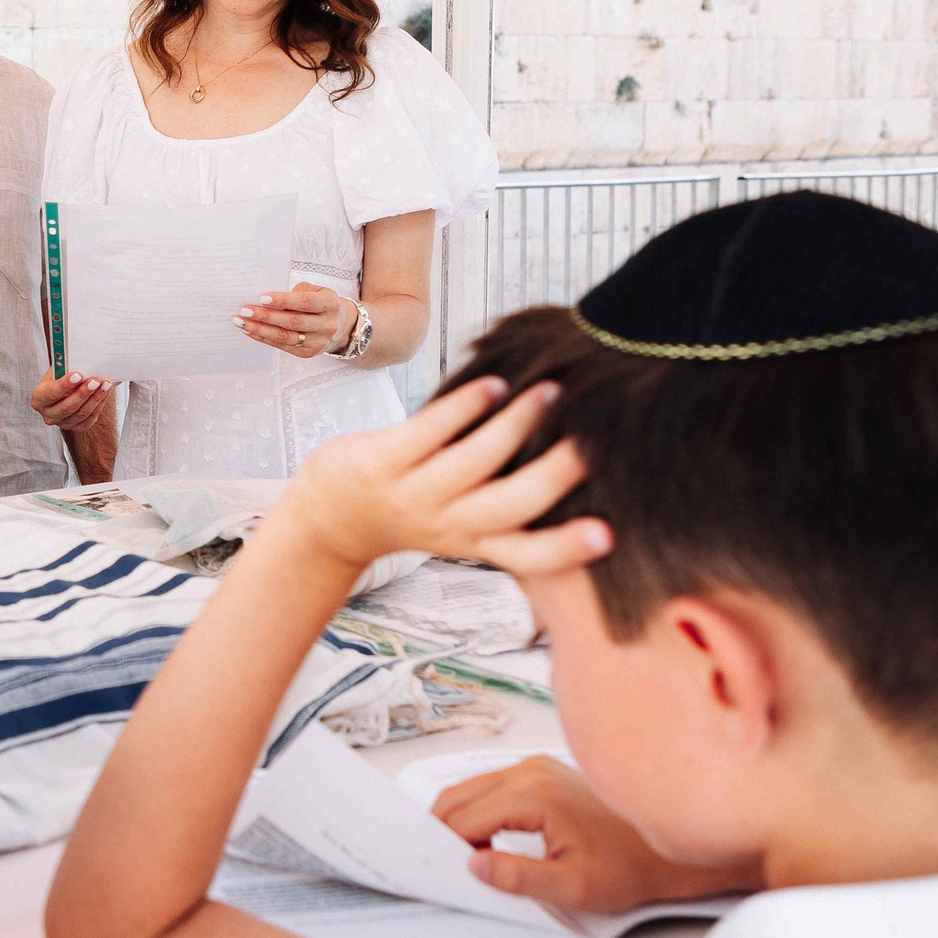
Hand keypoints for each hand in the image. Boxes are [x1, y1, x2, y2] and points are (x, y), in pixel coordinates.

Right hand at [32, 369, 112, 430]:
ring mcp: (62, 423)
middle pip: (66, 407)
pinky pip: (89, 419)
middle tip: (95, 380)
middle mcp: (48, 414)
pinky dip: (99, 404)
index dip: (65, 384)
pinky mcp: (76, 427)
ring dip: (95, 398)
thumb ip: (66, 366)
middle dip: (83, 393)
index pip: (51, 393)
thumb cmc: (62, 374)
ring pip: (81, 414)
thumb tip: (81, 362)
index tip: (78, 375)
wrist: (69, 386)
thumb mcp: (59, 368)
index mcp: (39, 398)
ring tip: (105, 384)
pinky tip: (106, 392)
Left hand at [235, 282, 353, 357]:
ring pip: (284, 336)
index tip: (262, 297)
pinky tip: (250, 331)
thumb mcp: (316, 291)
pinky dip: (264, 338)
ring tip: (241, 322)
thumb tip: (265, 299)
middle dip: (265, 316)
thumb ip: (296, 293)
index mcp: (330, 304)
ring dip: (260, 329)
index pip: (304, 302)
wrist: (341, 326)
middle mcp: (327, 325)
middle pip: (292, 322)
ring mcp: (318, 342)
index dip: (283, 300)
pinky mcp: (308, 353)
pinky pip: (282, 345)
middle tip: (245, 310)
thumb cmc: (321, 303)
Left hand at [256, 376, 611, 580]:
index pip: (527, 554)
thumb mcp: (464, 523)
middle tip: (592, 444)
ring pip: (472, 461)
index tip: (608, 535)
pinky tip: (493, 382)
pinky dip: (463, 407)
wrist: (330, 516)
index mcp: (475, 540)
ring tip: (552, 391)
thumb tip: (587, 466)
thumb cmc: (415, 508)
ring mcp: (411, 493)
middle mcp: (447, 523)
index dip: (567, 549)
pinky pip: (428, 432)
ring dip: (514, 425)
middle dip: (552, 478)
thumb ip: (513, 504)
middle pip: (508, 507)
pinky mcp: (379, 462)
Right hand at [432, 756, 761, 913]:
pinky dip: (476, 810)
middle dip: (441, 830)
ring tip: (457, 857)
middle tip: (435, 865)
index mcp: (532, 794)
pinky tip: (481, 839)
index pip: (463, 817)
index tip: (432, 871)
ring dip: (457, 820)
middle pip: (458, 797)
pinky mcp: (541, 771)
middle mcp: (528, 771)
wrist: (671, 847)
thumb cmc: (629, 867)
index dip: (443, 846)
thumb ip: (519, 877)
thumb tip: (473, 864)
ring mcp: (534, 767)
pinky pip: (491, 786)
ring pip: (471, 789)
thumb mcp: (573, 887)